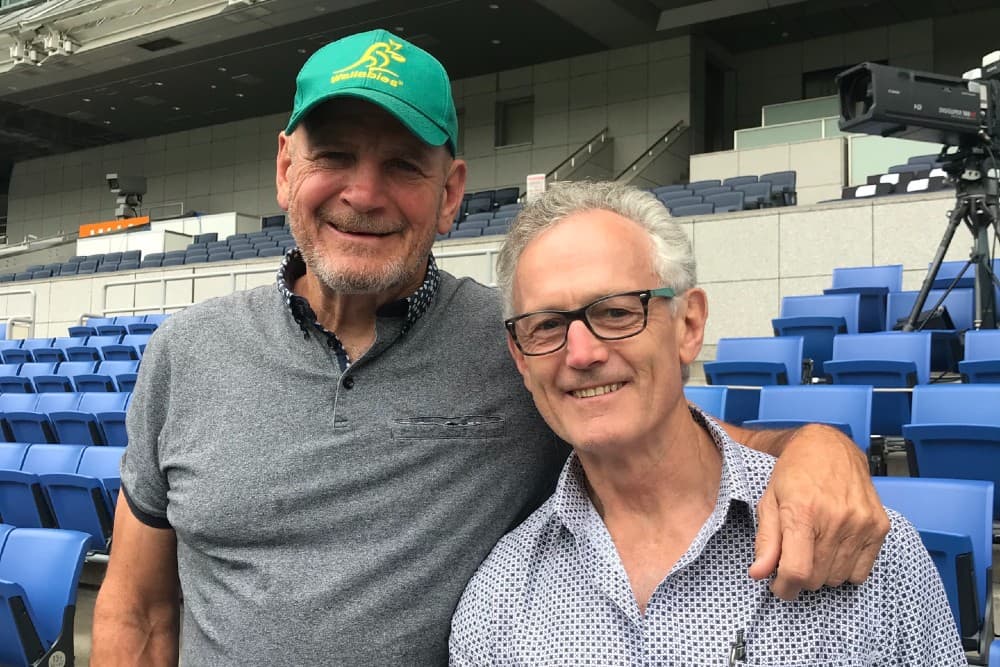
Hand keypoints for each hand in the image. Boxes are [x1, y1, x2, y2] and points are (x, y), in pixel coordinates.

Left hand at [747, 423, 889, 599]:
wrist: (829, 447)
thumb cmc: (794, 473)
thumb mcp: (769, 501)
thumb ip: (766, 540)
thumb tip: (758, 573)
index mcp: (803, 511)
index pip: (797, 570)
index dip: (784, 587)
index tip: (778, 586)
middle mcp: (836, 519)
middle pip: (817, 578)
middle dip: (800, 577)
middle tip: (793, 560)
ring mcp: (861, 524)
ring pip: (838, 578)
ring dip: (822, 573)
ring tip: (813, 548)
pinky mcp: (879, 527)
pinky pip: (861, 572)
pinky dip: (845, 569)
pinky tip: (834, 548)